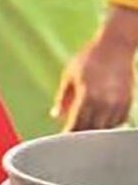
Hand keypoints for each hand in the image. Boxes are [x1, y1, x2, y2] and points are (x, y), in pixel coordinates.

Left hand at [51, 7, 137, 131]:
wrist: (116, 44)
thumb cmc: (89, 58)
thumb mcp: (69, 75)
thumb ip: (63, 97)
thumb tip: (55, 115)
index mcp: (87, 95)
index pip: (77, 124)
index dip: (69, 134)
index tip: (62, 140)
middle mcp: (104, 101)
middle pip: (92, 129)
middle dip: (82, 136)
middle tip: (72, 140)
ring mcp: (118, 101)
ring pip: (107, 128)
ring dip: (96, 131)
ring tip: (85, 132)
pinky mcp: (128, 100)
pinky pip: (119, 120)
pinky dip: (109, 124)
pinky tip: (101, 123)